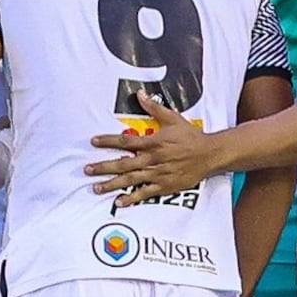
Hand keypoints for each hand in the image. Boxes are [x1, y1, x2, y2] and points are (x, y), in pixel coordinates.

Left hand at [86, 91, 212, 206]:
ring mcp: (157, 174)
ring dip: (112, 184)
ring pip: (130, 180)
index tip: (93, 141)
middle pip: (123, 163)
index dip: (108, 141)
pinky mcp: (164, 186)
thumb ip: (154, 108)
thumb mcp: (173, 118)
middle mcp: (152, 159)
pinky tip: (119, 201)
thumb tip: (140, 94)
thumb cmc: (190, 136)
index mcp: (153, 142)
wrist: (209, 154)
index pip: (125, 142)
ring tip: (97, 188)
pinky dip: (132, 198)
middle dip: (103, 167)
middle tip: (88, 169)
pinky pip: (145, 193)